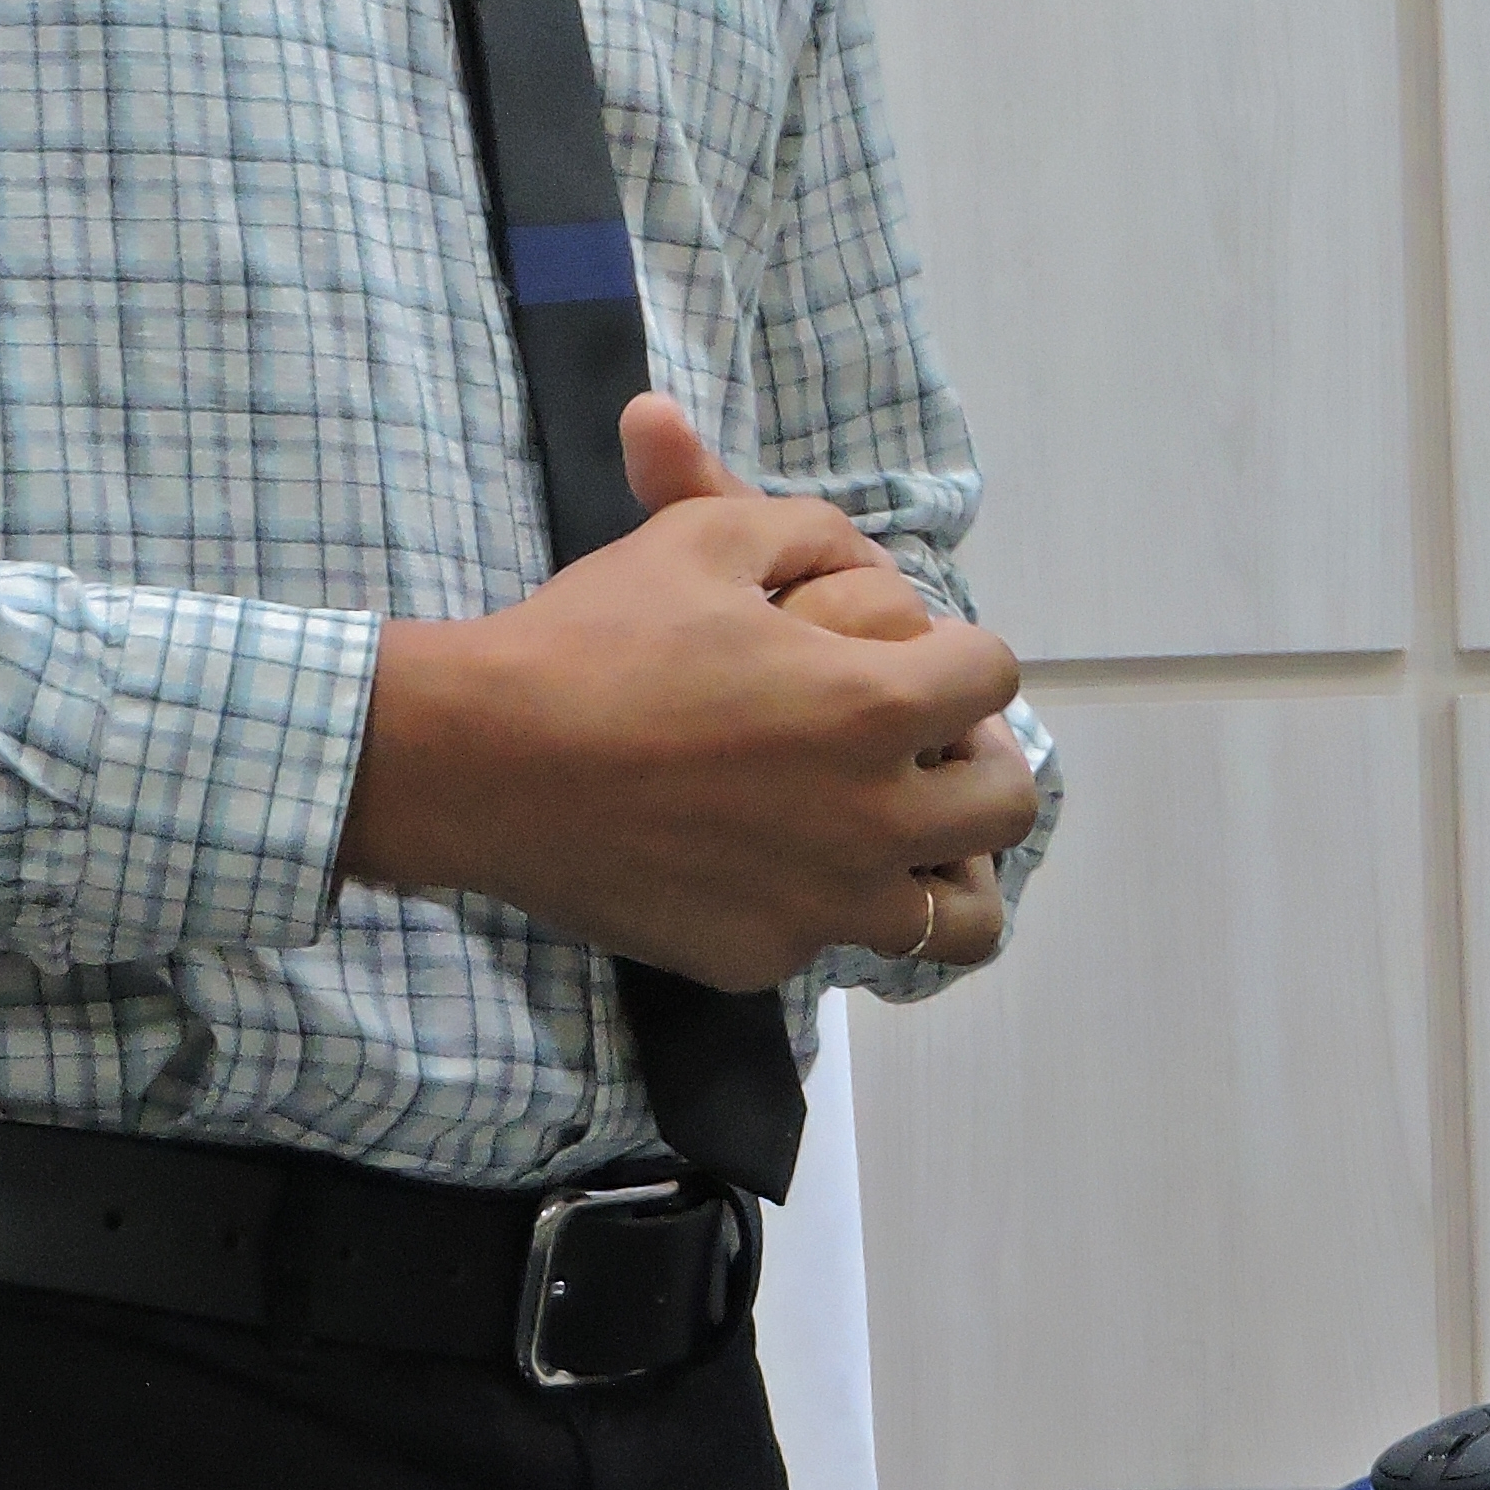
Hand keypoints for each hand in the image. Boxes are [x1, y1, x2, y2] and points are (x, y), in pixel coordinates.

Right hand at [340, 397, 1037, 991]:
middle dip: (975, 754)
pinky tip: (768, 858)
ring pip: (960, 917)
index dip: (954, 651)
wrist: (482, 761)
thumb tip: (858, 546)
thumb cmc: (597, 636)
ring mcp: (821, 905)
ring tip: (892, 825)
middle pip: (1006, 801)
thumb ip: (806, 531)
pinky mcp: (761, 958)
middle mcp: (870, 819)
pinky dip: (830, 901)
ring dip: (943, 860)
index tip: (907, 653)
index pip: (993, 676)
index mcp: (873, 706)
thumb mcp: (704, 537)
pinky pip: (839, 941)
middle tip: (916, 737)